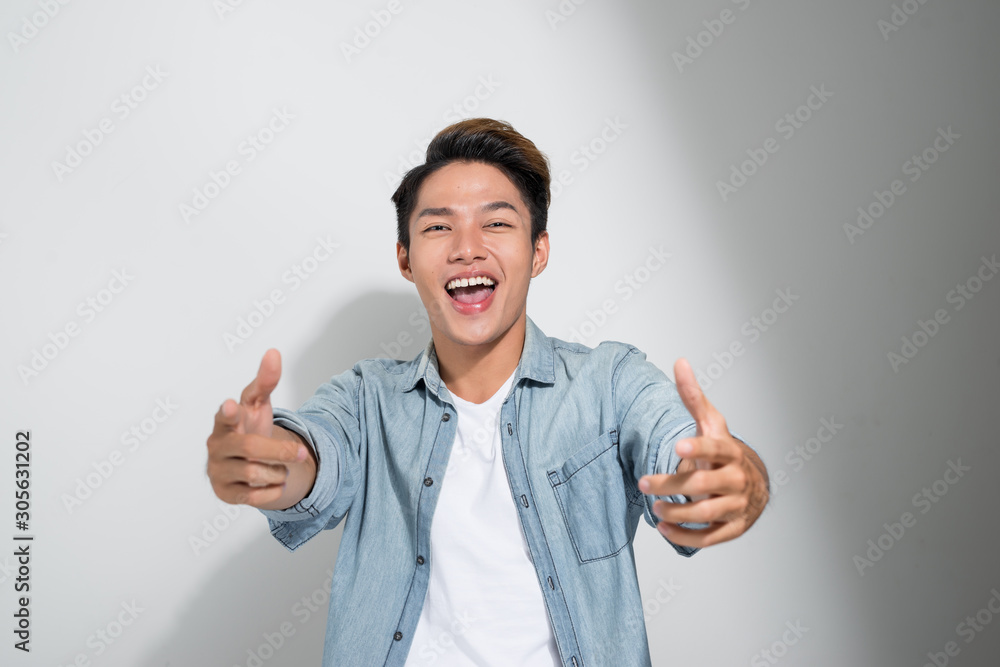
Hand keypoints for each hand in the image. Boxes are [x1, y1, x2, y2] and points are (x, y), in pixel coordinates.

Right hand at [206, 348, 314, 508]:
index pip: (225, 416)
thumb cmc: (250, 426)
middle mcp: (217, 446)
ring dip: (277, 471)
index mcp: (225, 422)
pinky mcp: (224, 493)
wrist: (247, 460)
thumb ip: (265, 381)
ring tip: (278, 468)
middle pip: (251, 448)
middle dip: (281, 450)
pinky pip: (255, 497)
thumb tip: (274, 353)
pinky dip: (273, 490)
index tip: (231, 405)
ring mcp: (218, 470)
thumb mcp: (259, 404)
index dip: (229, 412)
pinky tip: (274, 483)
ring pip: (255, 473)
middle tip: (302, 453)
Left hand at [637, 358, 768, 547]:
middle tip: (643, 483)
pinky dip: (686, 537)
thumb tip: (679, 362)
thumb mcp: (711, 424)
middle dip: (671, 485)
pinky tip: (665, 531)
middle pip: (702, 484)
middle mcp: (736, 479)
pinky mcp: (733, 528)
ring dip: (677, 514)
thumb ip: (693, 397)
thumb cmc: (724, 452)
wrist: (753, 485)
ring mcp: (736, 505)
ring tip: (655, 510)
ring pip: (706, 513)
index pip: (715, 448)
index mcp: (729, 451)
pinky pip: (709, 537)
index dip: (697, 448)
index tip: (677, 446)